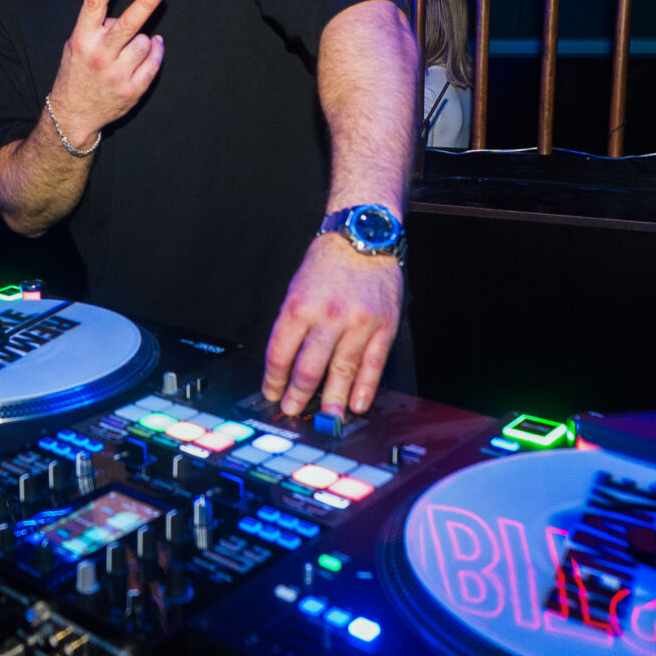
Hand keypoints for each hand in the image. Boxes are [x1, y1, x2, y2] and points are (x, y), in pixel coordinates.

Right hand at [46, 0, 167, 145]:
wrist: (73, 116)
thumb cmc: (76, 73)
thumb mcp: (75, 46)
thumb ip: (96, 28)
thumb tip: (120, 16)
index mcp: (82, 40)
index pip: (93, 5)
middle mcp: (99, 56)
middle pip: (127, 24)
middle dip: (146, 2)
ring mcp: (117, 74)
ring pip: (144, 42)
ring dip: (142, 40)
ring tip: (130, 49)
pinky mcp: (133, 89)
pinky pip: (154, 62)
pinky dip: (155, 53)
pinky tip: (149, 51)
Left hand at [263, 230, 403, 418]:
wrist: (364, 236)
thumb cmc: (329, 260)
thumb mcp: (297, 287)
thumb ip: (292, 324)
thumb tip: (285, 363)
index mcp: (299, 307)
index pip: (280, 354)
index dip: (274, 380)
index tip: (272, 393)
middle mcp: (327, 317)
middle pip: (308, 369)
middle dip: (298, 396)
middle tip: (294, 410)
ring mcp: (358, 324)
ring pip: (341, 372)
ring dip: (331, 400)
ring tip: (326, 419)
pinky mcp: (383, 327)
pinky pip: (373, 365)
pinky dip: (365, 388)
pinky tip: (357, 403)